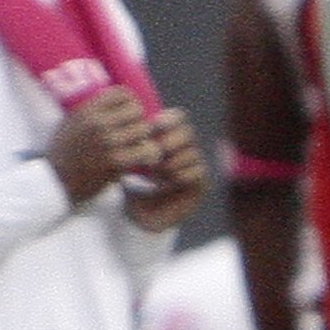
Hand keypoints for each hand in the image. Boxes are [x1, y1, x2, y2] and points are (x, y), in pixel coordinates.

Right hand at [46, 86, 165, 203]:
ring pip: (145, 130)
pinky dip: (149, 156)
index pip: (123, 93)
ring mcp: (107, 142)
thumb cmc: (64, 153)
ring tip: (139, 149)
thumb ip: (92, 111)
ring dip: (146, 140)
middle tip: (135, 136)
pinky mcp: (116, 162)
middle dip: (139, 123)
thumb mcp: (71, 123)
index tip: (128, 117)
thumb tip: (117, 99)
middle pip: (137, 111)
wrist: (54, 182)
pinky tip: (143, 161)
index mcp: (86, 110)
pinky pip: (147, 151)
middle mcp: (97, 123)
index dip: (131, 104)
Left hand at [122, 108, 208, 230]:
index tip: (154, 125)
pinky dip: (179, 175)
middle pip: (188, 133)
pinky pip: (197, 172)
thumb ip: (134, 140)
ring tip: (155, 172)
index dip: (169, 119)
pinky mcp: (202, 184)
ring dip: (172, 161)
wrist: (139, 214)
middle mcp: (187, 149)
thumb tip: (127, 115)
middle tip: (157, 150)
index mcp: (171, 137)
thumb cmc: (130, 183)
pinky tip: (164, 182)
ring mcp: (196, 166)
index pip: (179, 118)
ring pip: (193, 153)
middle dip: (171, 140)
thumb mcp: (129, 158)